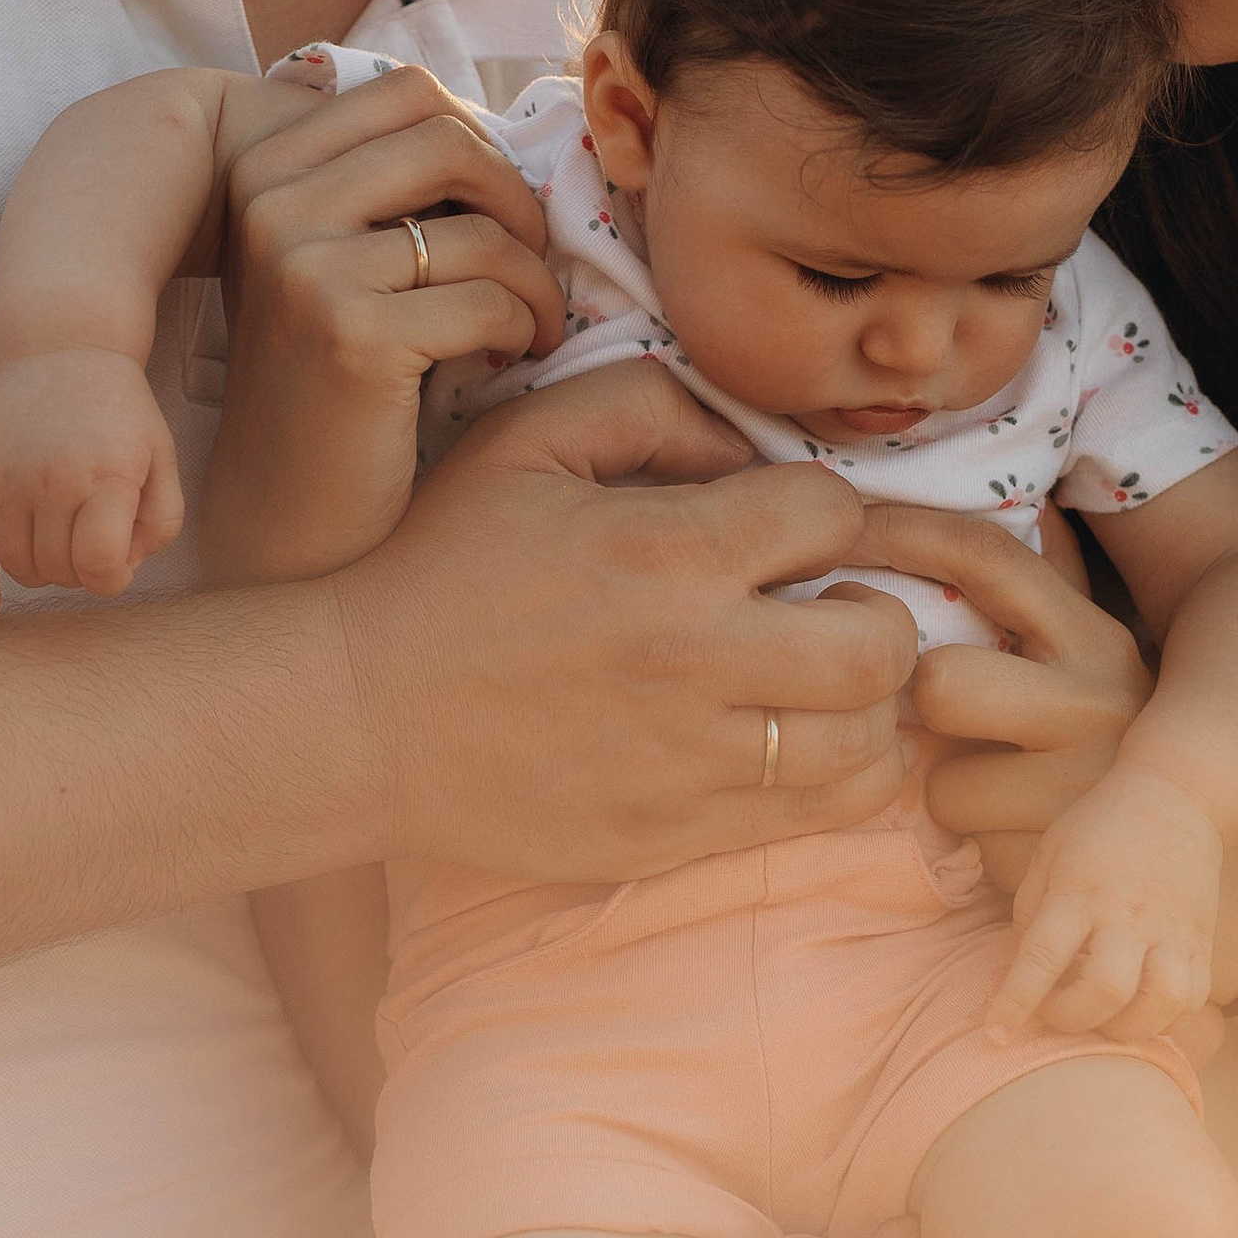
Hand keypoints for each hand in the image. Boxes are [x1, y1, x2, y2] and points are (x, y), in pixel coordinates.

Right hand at [0, 351, 184, 615]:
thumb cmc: (121, 414)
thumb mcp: (163, 459)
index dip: (113, 580)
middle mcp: (53, 480)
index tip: (118, 566)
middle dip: (81, 574)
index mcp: (108, 477)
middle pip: (59, 570)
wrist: (63, 353)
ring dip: (43, 573)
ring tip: (60, 547)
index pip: (101, 564)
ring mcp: (9, 480)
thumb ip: (160, 521)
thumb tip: (123, 568)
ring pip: (19, 565)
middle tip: (90, 546)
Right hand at [201, 66, 569, 585]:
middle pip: (450, 141)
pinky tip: (506, 361)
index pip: (410, 93)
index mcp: (264, 169)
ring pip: (483, 232)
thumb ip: (386, 186)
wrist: (288, 507)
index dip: (481, 145)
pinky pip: (491, 300)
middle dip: (518, 203)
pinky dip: (522, 329)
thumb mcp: (334, 260)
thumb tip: (501, 130)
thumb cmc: (333, 380)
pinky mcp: (354, 334)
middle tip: (531, 264)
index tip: (497, 212)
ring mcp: (306, 267)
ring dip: (535, 284)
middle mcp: (273, 206)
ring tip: (530, 326)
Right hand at [328, 364, 921, 881]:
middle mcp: (688, 661)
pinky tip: (802, 742)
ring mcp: (683, 762)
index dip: (831, 513)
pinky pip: (813, 818)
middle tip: (842, 608)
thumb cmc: (442, 567)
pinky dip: (836, 777)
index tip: (798, 529)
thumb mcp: (525, 443)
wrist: (354, 714)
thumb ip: (644, 403)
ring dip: (870, 706)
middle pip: (881, 648)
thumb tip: (749, 441)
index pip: (834, 517)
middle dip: (882, 616)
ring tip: (828, 682)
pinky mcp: (669, 834)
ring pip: (865, 746)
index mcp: (660, 552)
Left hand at [845, 502, 1153, 893]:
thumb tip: (1033, 500)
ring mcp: (1082, 783)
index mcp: (1095, 637)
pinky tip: (1012, 828)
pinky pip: (960, 830)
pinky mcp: (1057, 851)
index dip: (901, 532)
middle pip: (942, 680)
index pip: (986, 557)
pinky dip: (971, 830)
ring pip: (942, 774)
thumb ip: (1052, 586)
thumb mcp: (1089, 657)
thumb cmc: (1103, 742)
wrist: (1183, 857)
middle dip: (923, 701)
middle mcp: (1098, 700)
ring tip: (991, 782)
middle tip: (939, 714)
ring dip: (948, 781)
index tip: (842, 533)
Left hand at [990, 765, 1222, 1039]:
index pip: (1042, 956)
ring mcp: (1171, 931)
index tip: (995, 1033)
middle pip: (1105, 990)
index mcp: (1080, 892)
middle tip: (1056, 1013)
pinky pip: (1192, 1001)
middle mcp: (1128, 915)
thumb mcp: (1049, 854)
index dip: (1016, 1002)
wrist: (1176, 797)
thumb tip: (1024, 970)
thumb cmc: (1099, 828)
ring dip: (1126, 1029)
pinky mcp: (1202, 942)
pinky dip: (1165, 1020)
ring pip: (1160, 1003)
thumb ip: (1030, 912)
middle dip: (1072, 1020)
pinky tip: (1140, 1010)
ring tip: (1104, 1019)